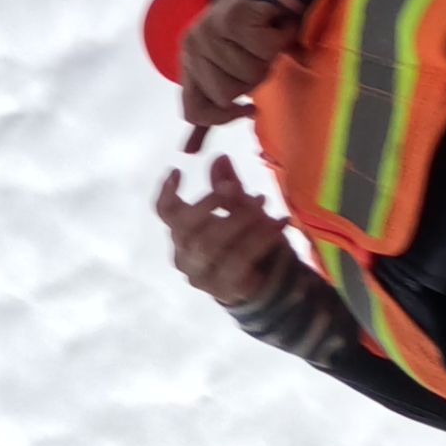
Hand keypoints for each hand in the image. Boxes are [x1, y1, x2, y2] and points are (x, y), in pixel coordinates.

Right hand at [154, 156, 294, 306]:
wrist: (270, 282)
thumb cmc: (248, 241)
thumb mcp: (240, 210)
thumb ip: (227, 188)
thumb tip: (220, 157)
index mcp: (182, 234)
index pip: (165, 213)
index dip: (166, 193)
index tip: (178, 171)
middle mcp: (184, 256)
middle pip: (186, 228)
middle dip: (211, 203)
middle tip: (236, 187)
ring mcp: (201, 276)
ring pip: (210, 245)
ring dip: (239, 220)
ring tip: (263, 203)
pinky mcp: (223, 289)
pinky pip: (238, 261)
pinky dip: (261, 239)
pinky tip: (279, 224)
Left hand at [178, 0, 295, 125]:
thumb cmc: (250, 33)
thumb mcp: (226, 72)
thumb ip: (211, 109)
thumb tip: (188, 152)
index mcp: (188, 66)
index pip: (193, 112)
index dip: (223, 117)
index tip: (248, 107)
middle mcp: (191, 49)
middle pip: (227, 95)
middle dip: (255, 78)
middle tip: (261, 55)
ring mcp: (208, 32)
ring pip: (249, 72)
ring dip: (270, 56)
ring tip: (268, 36)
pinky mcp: (231, 16)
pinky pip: (265, 48)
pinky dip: (282, 37)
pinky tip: (277, 23)